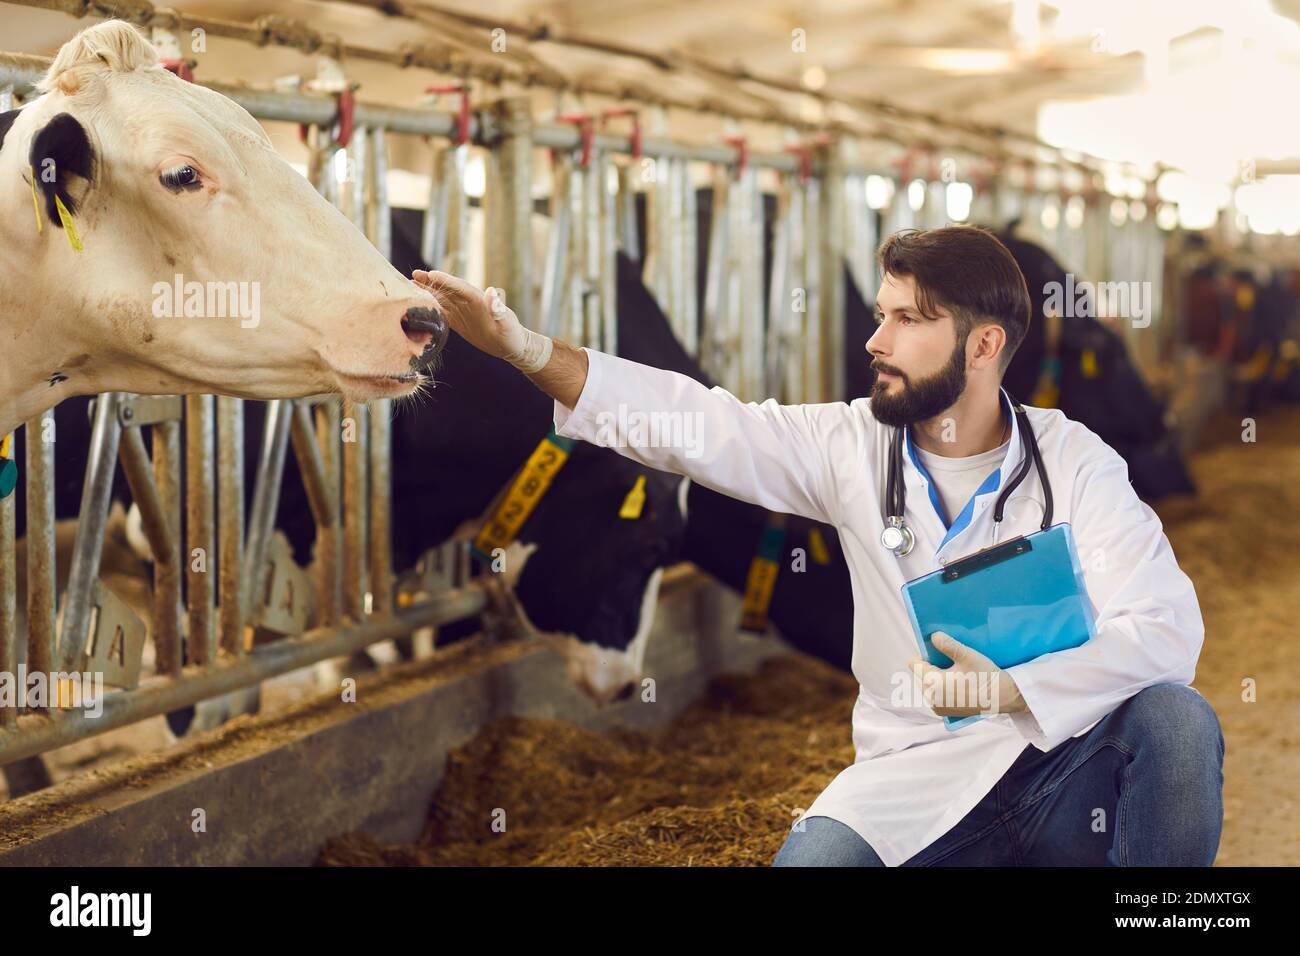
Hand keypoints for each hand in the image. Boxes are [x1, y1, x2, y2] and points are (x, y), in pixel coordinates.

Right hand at [411, 270, 550, 371]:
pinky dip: (432, 307)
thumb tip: (492, 292)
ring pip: (443, 299)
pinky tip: (420, 305)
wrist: (512, 346)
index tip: (431, 274)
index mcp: (479, 300)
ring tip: (411, 286)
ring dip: (428, 292)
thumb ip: (498, 308)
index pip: (460, 287)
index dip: (446, 281)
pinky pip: (444, 312)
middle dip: (431, 282)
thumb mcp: (506, 323)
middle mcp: (470, 303)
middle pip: (447, 289)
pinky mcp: (460, 322)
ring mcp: (464, 311)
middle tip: (413, 275)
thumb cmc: (512, 334)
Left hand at [907, 631, 1026, 717]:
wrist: (1003, 698)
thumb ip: (947, 644)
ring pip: (928, 684)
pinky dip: (944, 688)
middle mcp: (930, 698)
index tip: (940, 653)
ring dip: (938, 677)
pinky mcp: (944, 713)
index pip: (914, 663)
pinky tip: (959, 684)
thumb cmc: (985, 675)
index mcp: (932, 683)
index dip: (924, 655)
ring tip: (958, 674)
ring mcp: (937, 707)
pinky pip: (936, 695)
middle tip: (953, 663)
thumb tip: (933, 636)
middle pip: (921, 674)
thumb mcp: (967, 655)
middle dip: (932, 667)